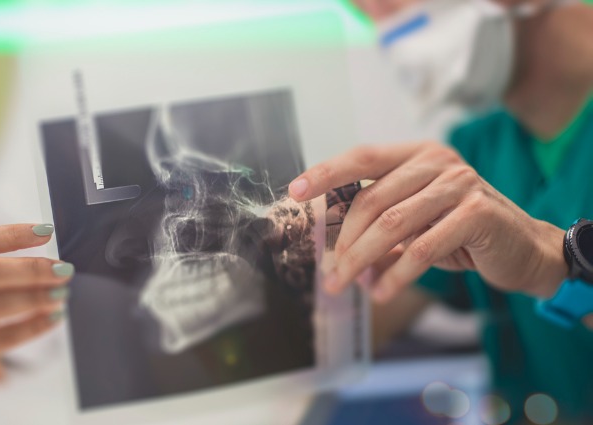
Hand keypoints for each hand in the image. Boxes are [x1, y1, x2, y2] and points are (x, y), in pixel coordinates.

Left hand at [288, 142, 567, 302]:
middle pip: (371, 200)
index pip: (363, 157)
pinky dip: (396, 275)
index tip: (295, 191)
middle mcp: (438, 163)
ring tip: (345, 286)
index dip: (327, 173)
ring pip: (391, 224)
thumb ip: (380, 223)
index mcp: (417, 156)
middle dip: (344, 242)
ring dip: (361, 260)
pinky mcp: (476, 214)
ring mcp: (460, 185)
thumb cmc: (461, 232)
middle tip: (330, 275)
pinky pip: (422, 249)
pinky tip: (381, 292)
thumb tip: (334, 251)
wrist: (523, 249)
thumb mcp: (417, 220)